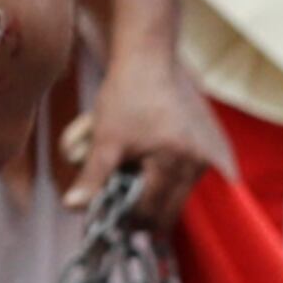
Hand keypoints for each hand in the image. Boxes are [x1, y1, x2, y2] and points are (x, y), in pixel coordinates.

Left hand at [66, 51, 230, 228]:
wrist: (150, 59)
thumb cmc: (126, 96)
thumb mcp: (106, 139)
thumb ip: (93, 177)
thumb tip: (72, 207)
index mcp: (175, 163)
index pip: (151, 210)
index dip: (127, 220)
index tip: (107, 223)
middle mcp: (198, 163)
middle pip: (170, 208)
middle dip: (143, 214)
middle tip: (118, 215)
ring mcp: (207, 156)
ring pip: (179, 194)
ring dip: (156, 196)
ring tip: (130, 187)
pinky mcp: (210, 146)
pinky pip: (187, 176)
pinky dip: (167, 179)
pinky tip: (147, 170)